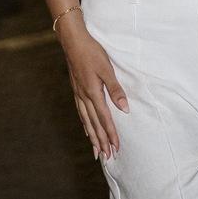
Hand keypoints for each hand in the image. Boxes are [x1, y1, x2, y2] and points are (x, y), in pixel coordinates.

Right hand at [60, 21, 128, 159]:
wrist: (73, 42)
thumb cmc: (92, 53)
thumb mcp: (107, 69)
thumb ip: (115, 89)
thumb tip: (124, 109)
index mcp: (93, 93)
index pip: (104, 119)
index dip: (111, 134)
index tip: (116, 148)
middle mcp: (84, 97)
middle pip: (94, 124)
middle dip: (101, 141)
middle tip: (107, 157)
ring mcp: (79, 94)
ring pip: (86, 121)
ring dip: (93, 137)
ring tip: (96, 151)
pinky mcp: (76, 90)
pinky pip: (81, 113)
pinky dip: (85, 124)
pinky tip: (87, 129)